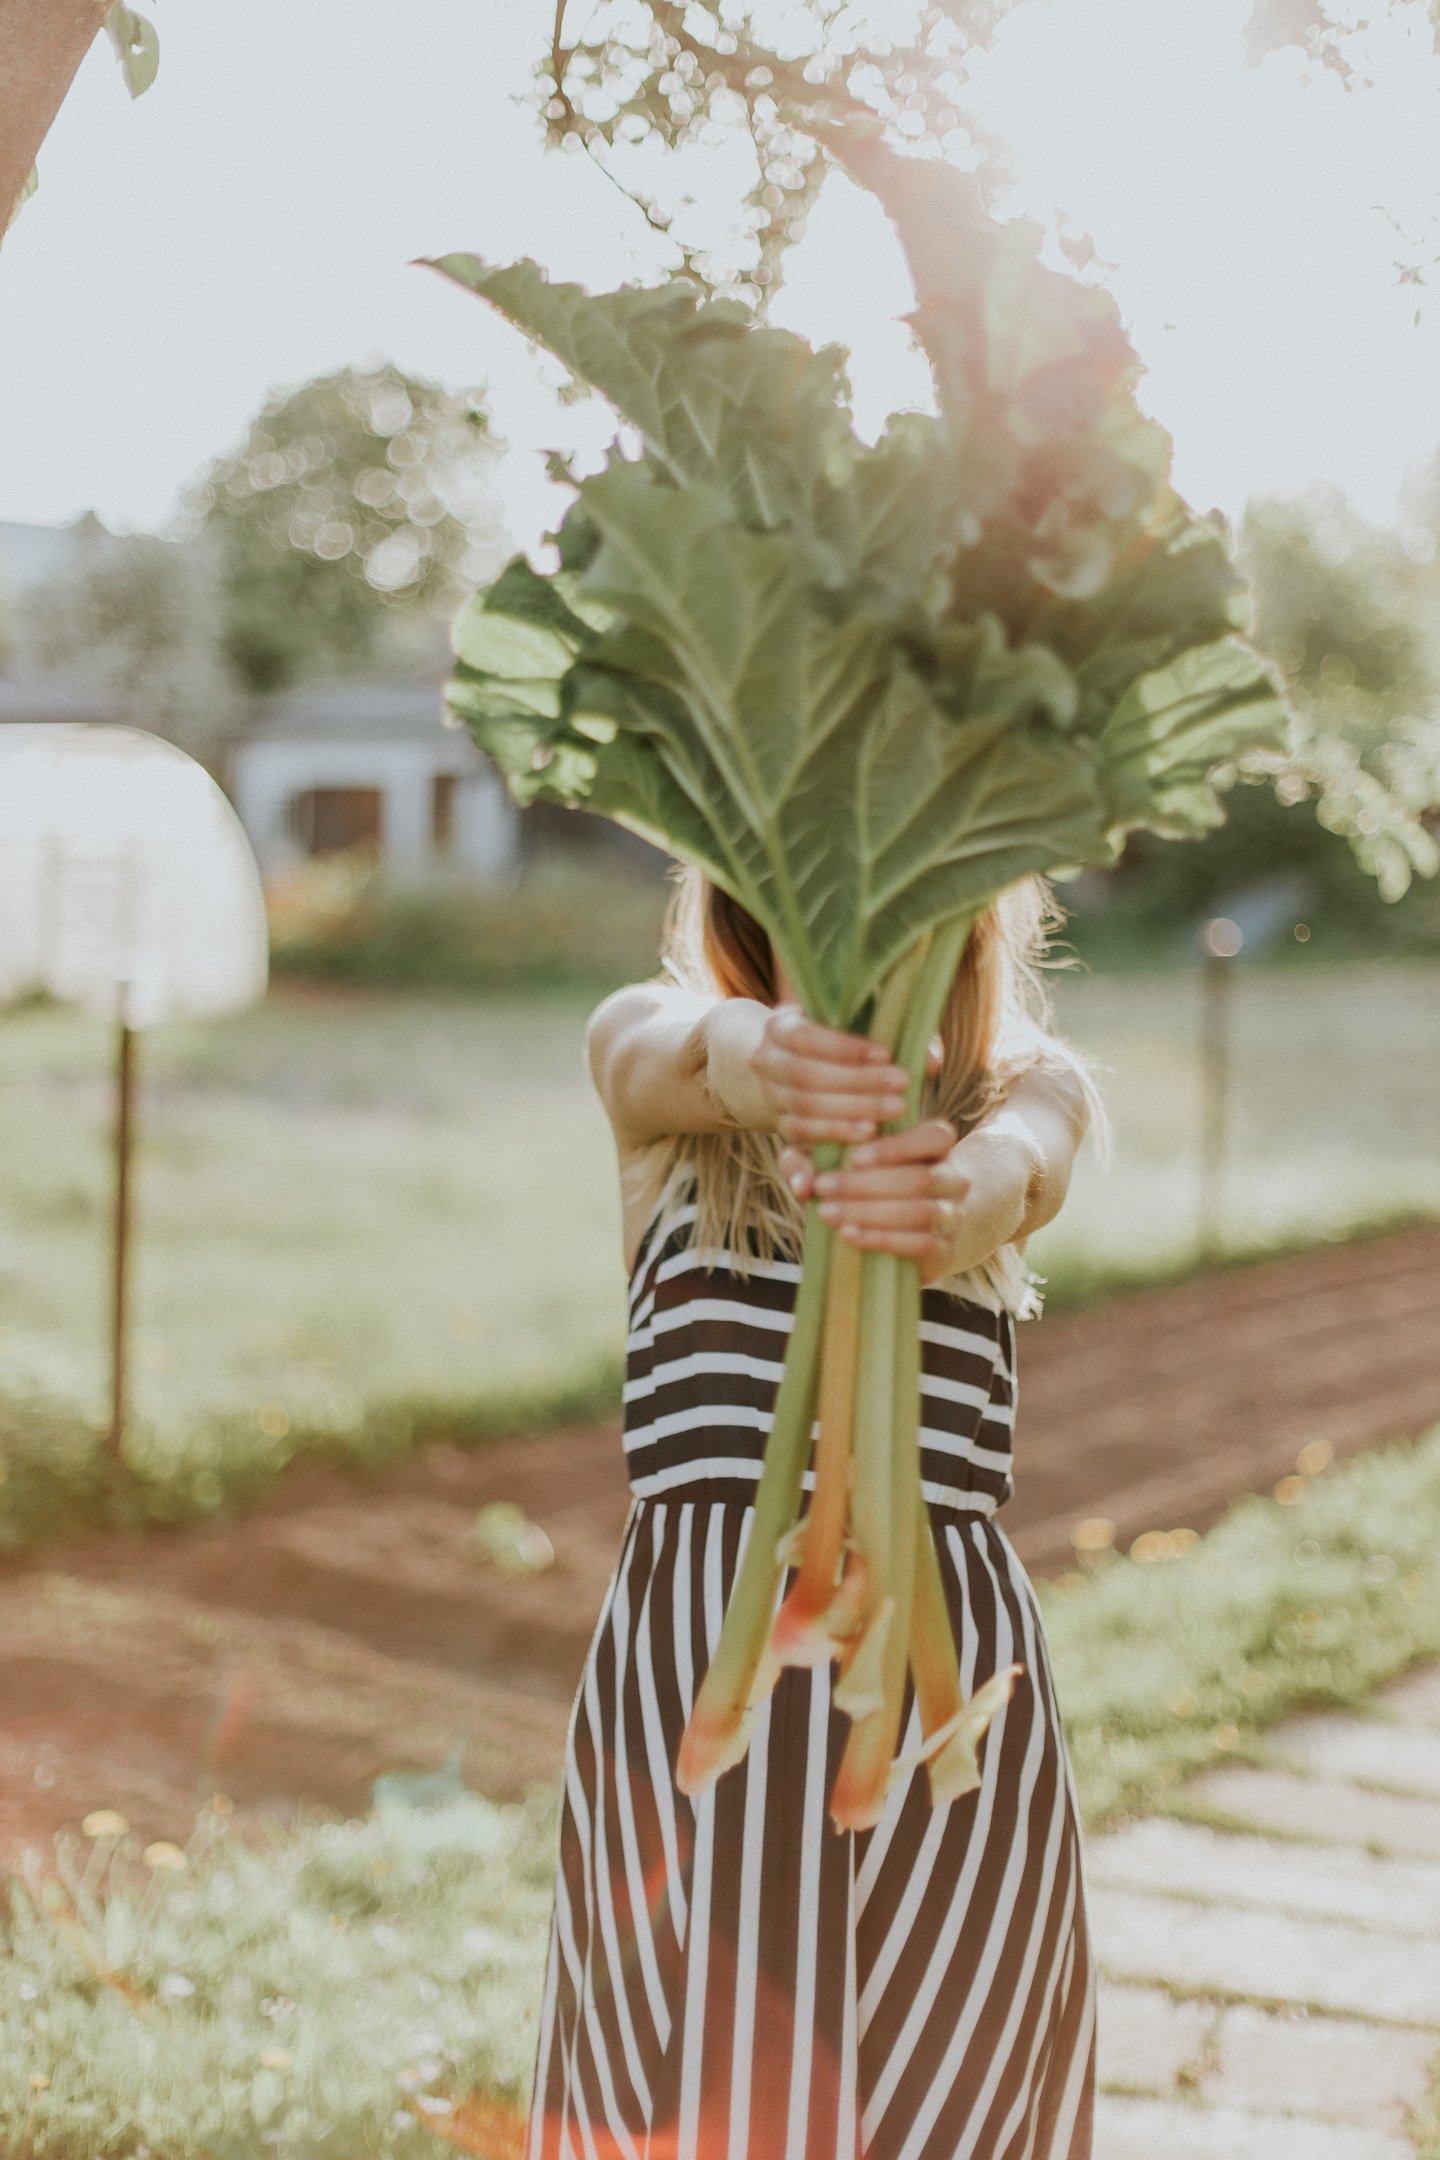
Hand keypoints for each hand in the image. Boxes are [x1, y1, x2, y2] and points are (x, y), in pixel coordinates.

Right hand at [747, 1006, 910, 1145]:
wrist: (785, 1067)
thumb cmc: (833, 1041)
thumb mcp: (852, 1027)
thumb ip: (895, 1035)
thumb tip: (932, 1060)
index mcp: (778, 1027)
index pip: (804, 1036)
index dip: (843, 1047)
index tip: (884, 1053)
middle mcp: (765, 1060)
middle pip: (805, 1073)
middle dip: (856, 1080)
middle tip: (900, 1083)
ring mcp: (770, 1096)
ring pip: (804, 1106)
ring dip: (851, 1109)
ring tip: (894, 1110)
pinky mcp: (780, 1125)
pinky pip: (801, 1133)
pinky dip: (834, 1134)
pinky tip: (868, 1133)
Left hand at [783, 1121, 1037, 1284]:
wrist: (922, 1230)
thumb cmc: (871, 1185)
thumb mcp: (840, 1164)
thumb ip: (811, 1164)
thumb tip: (799, 1183)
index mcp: (936, 1147)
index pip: (934, 1137)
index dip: (897, 1147)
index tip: (855, 1156)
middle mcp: (952, 1179)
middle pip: (920, 1178)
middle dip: (866, 1183)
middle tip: (823, 1187)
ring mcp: (953, 1216)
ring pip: (921, 1211)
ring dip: (870, 1212)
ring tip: (828, 1212)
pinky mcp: (946, 1251)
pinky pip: (922, 1244)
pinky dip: (883, 1239)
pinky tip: (851, 1234)